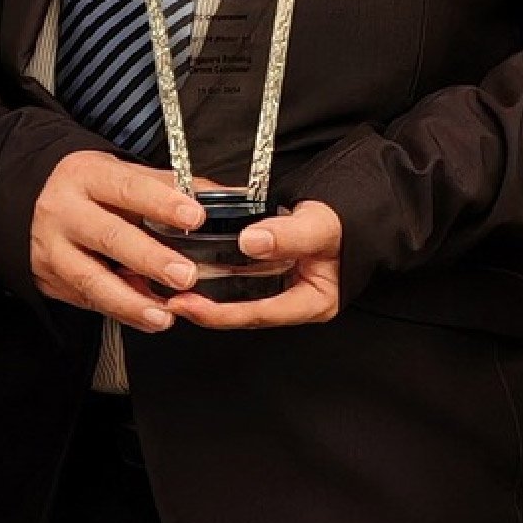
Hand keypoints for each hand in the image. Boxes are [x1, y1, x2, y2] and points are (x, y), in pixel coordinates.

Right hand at [29, 151, 203, 327]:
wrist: (27, 202)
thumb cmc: (87, 189)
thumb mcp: (119, 174)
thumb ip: (167, 186)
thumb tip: (220, 196)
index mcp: (87, 177)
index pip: (128, 188)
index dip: (162, 203)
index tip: (195, 218)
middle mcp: (65, 212)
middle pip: (109, 237)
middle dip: (150, 259)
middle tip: (186, 276)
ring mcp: (54, 249)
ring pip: (91, 279)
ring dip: (132, 301)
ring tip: (164, 316)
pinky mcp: (51, 281)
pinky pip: (88, 300)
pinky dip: (120, 311)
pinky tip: (147, 318)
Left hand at [167, 200, 342, 328]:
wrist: (352, 209)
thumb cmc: (346, 220)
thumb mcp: (321, 225)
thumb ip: (289, 235)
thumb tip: (250, 241)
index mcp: (312, 302)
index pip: (260, 314)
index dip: (221, 313)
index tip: (188, 304)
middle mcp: (293, 301)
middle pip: (244, 312)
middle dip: (207, 309)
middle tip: (170, 299)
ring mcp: (280, 287)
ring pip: (238, 297)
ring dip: (207, 293)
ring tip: (173, 288)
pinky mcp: (269, 271)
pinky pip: (239, 278)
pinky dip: (216, 274)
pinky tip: (193, 268)